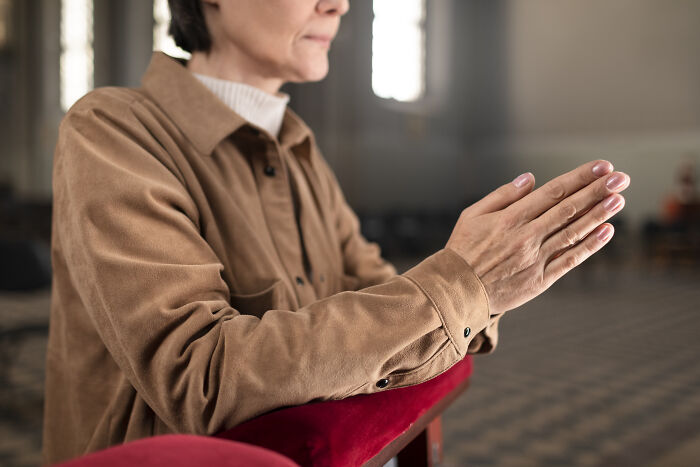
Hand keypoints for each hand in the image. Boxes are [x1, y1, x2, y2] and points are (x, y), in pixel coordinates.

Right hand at [446, 160, 628, 314]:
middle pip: (568, 209)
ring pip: (573, 233)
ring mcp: (534, 259)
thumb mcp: (472, 215)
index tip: (601, 167)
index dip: (579, 178)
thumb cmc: (462, 250)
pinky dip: (589, 246)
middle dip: (597, 191)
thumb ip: (502, 195)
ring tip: (619, 199)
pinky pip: (569, 261)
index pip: (552, 192)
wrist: (455, 291)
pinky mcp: (539, 280)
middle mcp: (525, 237)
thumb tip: (530, 178)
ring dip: (598, 215)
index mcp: (509, 218)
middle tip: (621, 178)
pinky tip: (606, 231)